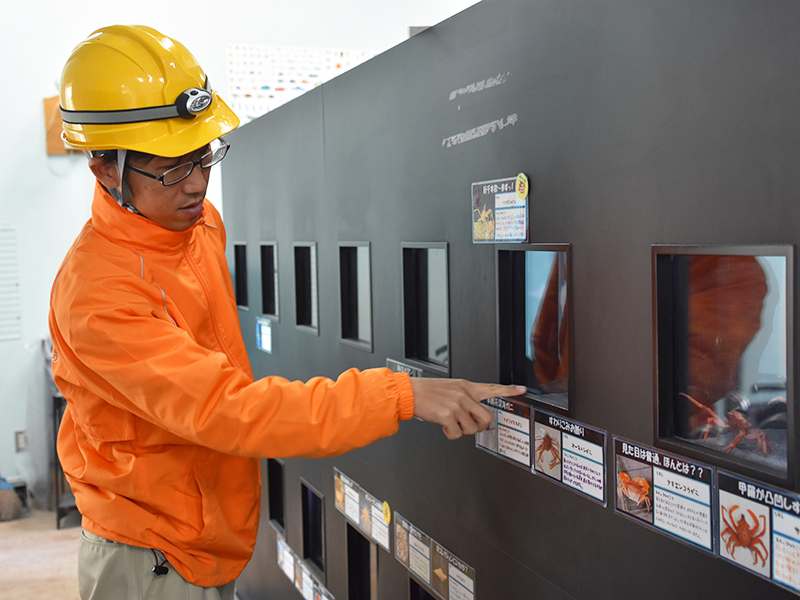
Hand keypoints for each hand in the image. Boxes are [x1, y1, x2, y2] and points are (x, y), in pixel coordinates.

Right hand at [409, 378, 525, 439]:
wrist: (409, 392)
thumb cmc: (427, 392)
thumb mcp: (450, 387)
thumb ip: (464, 397)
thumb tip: (472, 413)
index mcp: (466, 387)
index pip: (491, 387)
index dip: (508, 390)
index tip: (522, 389)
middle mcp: (464, 394)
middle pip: (486, 417)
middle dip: (478, 426)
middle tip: (467, 425)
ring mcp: (456, 405)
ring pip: (471, 429)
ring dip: (460, 430)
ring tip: (449, 423)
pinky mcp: (447, 416)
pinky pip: (457, 434)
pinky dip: (449, 434)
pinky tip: (443, 426)